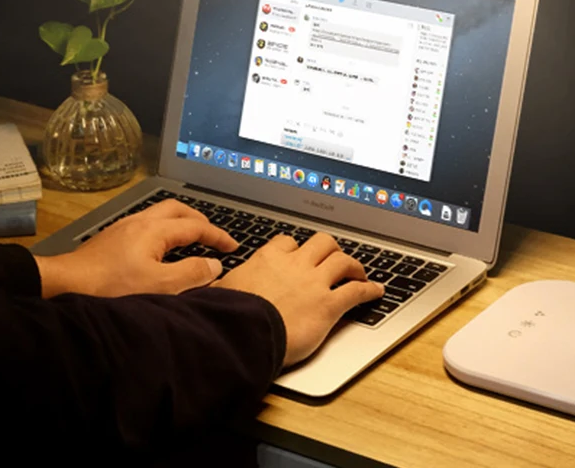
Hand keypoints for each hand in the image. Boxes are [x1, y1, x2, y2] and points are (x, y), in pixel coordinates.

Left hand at [33, 199, 237, 297]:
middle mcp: (140, 221)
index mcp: (155, 229)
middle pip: (177, 210)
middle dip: (199, 220)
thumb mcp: (158, 285)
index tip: (233, 246)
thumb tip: (215, 264)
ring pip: (160, 215)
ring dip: (180, 224)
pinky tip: (160, 250)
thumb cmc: (110, 286)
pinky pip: (147, 225)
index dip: (217, 235)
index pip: (195, 226)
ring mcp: (124, 227)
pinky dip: (164, 231)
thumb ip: (191, 273)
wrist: (66, 283)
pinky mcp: (113, 237)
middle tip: (213, 236)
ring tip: (191, 241)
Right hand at [214, 233, 383, 365]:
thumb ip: (218, 284)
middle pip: (321, 242)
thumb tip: (198, 284)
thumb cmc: (229, 314)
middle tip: (334, 256)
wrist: (245, 331)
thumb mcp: (219, 291)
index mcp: (267, 259)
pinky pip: (356, 291)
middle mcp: (294, 264)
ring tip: (359, 271)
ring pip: (342, 260)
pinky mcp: (329, 305)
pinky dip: (369, 289)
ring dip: (354, 265)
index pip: (287, 242)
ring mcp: (314, 283)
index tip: (297, 254)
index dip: (295, 247)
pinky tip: (376, 291)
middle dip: (330, 248)